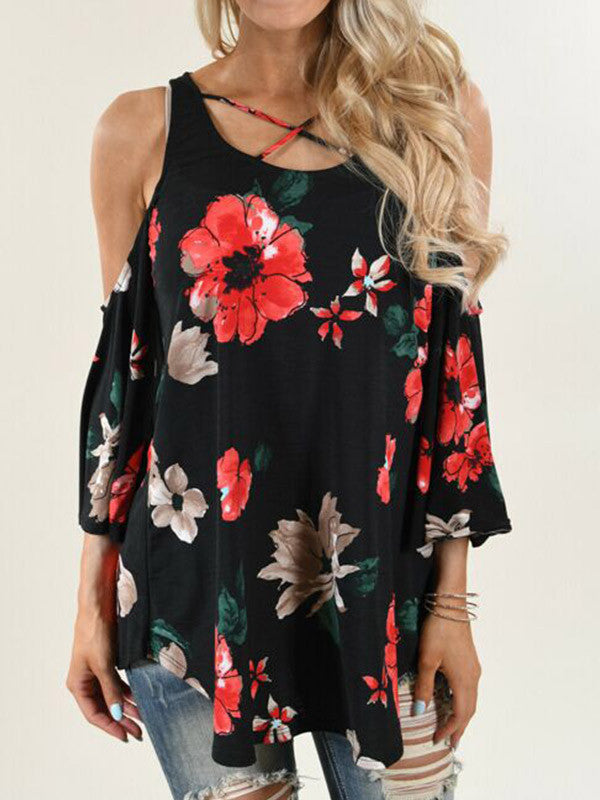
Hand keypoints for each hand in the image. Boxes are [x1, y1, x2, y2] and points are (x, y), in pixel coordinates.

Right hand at [66, 534, 142, 742]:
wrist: (99, 604)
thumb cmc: (96, 631)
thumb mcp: (104, 664)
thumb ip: (111, 690)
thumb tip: (119, 715)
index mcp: (77, 684)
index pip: (94, 714)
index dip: (110, 727)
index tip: (127, 736)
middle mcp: (85, 680)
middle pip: (104, 707)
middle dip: (122, 720)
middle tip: (140, 731)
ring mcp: (97, 671)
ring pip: (113, 696)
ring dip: (128, 707)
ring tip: (144, 718)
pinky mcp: (107, 661)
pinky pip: (118, 683)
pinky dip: (129, 692)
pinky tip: (140, 698)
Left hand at [412, 612, 480, 748]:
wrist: (451, 605)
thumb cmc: (438, 630)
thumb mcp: (426, 660)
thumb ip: (424, 687)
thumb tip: (420, 712)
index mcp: (464, 681)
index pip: (460, 714)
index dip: (449, 730)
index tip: (437, 740)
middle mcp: (473, 677)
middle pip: (469, 710)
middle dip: (459, 727)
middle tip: (450, 743)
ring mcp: (474, 668)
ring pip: (471, 699)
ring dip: (462, 715)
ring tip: (452, 727)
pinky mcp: (471, 660)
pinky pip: (470, 689)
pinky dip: (463, 701)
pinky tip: (454, 701)